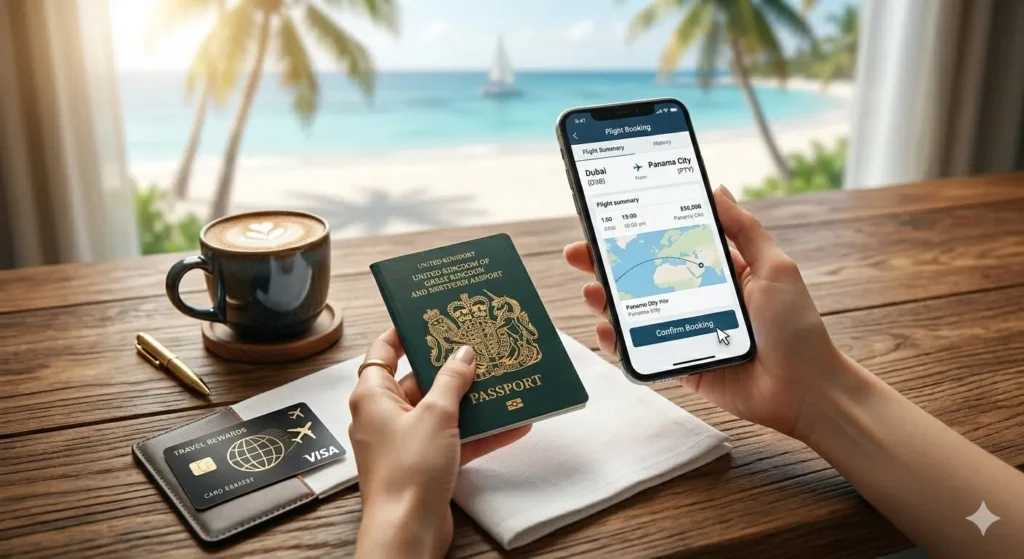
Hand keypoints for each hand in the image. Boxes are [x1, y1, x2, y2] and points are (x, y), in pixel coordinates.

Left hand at [349, 329, 530, 557]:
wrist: (408, 529)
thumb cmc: (408, 470)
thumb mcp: (435, 414)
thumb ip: (452, 380)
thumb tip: (462, 353)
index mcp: (373, 396)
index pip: (384, 352)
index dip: (404, 333)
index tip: (427, 317)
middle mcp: (384, 416)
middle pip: (418, 380)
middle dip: (450, 367)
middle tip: (478, 345)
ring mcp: (404, 441)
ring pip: (440, 411)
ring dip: (471, 400)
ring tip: (502, 380)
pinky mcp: (423, 464)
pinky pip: (453, 439)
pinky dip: (478, 432)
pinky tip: (513, 423)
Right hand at [564, 186, 851, 438]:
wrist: (804, 389)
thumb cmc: (796, 327)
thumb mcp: (775, 268)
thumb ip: (744, 230)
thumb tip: (717, 189)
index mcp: (718, 271)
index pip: (668, 244)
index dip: (637, 232)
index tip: (608, 218)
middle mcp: (696, 298)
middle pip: (642, 276)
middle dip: (607, 263)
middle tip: (578, 252)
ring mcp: (684, 331)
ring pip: (635, 312)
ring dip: (607, 300)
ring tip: (592, 291)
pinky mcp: (679, 364)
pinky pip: (641, 351)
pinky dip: (618, 342)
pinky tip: (606, 330)